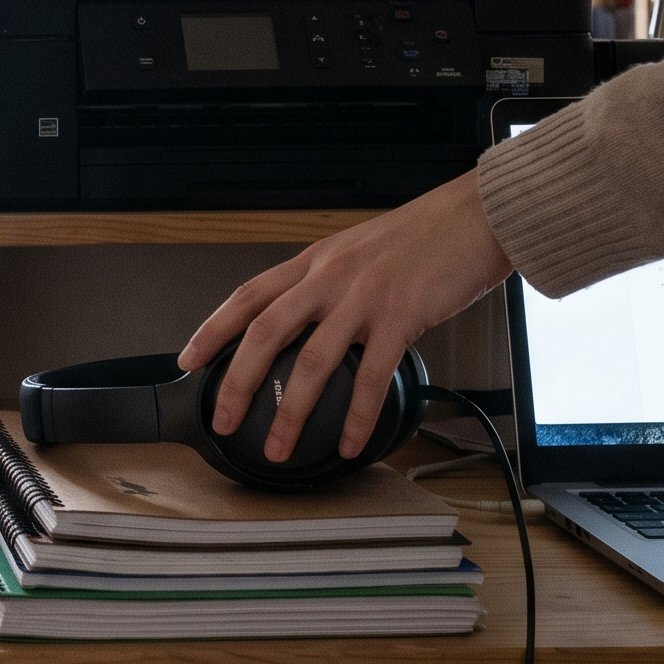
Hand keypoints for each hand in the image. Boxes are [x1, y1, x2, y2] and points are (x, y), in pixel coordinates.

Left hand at [177, 171, 512, 463]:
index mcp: (315, 261)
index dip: (213, 328)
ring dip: (291, 411)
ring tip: (278, 446)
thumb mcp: (357, 250)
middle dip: (237, 382)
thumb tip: (305, 316)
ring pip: (312, 361)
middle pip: (265, 333)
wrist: (475, 217)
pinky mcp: (401, 316)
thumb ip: (327, 281)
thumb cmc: (423, 235)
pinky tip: (347, 441)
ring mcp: (363, 297)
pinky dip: (356, 415)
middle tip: (223, 419)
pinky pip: (371, 375)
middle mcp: (330, 277)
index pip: (248, 295)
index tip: (187, 359)